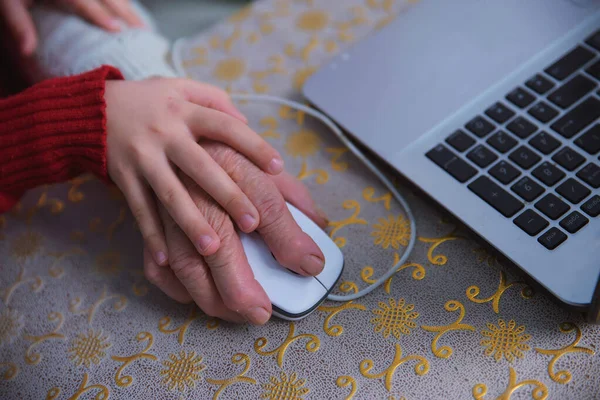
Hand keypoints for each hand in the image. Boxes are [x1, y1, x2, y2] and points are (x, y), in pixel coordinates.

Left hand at [0, 0, 143, 54]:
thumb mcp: (7, 3)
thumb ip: (19, 25)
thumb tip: (27, 53)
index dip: (100, 13)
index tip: (117, 29)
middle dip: (126, 12)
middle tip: (142, 32)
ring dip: (129, 7)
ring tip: (142, 26)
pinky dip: (122, 2)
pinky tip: (130, 12)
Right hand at [104, 78, 284, 268]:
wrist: (93, 109)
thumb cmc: (150, 100)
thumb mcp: (182, 87)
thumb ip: (216, 101)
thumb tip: (247, 124)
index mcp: (185, 111)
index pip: (225, 126)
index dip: (253, 145)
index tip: (278, 167)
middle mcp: (165, 134)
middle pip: (201, 166)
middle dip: (228, 194)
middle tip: (254, 222)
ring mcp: (143, 158)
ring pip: (170, 193)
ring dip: (191, 221)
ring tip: (213, 247)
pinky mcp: (124, 177)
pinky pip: (139, 209)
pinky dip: (151, 234)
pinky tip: (166, 258)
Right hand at [143, 141, 328, 323]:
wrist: (154, 123)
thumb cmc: (217, 146)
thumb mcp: (257, 161)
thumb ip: (289, 194)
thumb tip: (320, 226)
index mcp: (232, 162)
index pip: (265, 202)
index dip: (287, 238)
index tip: (308, 264)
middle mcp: (196, 182)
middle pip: (218, 247)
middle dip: (241, 287)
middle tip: (262, 311)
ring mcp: (166, 201)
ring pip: (184, 260)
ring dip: (209, 295)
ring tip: (234, 311)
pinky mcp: (145, 215)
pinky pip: (152, 257)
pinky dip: (171, 283)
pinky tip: (191, 295)